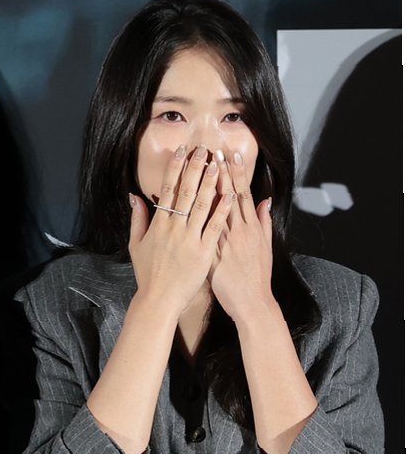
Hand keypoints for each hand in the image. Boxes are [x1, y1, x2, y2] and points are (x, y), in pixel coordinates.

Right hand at [128, 144, 233, 316]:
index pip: (169, 190)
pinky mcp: (204, 251)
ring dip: (212, 184)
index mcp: (158, 225)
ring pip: (203, 205)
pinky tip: (231, 196)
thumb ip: (137, 219)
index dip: (176, 169)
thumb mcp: (136, 245)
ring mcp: (190, 239)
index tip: (182, 152)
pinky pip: (216, 227)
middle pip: (187, 192)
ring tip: (219, 165)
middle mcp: (174, 228)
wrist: (159, 299)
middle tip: (204, 150)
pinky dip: (223, 211)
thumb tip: (134, 197)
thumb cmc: (148, 274)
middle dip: (196, 169)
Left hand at [210, 150, 275, 323]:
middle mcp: (240, 231)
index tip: (229, 155)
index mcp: (251, 228)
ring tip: (200, 169)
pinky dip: (196, 218)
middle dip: (220, 173)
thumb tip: (265, 201)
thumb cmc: (257, 276)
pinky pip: (202, 233)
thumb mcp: (265, 246)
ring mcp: (225, 242)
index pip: (242, 194)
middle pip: (228, 197)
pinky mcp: (213, 255)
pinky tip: (188, 204)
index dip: (236, 174)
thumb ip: (264, 222)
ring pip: (214, 210)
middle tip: (212, 151)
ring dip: (206, 189)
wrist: (252, 302)